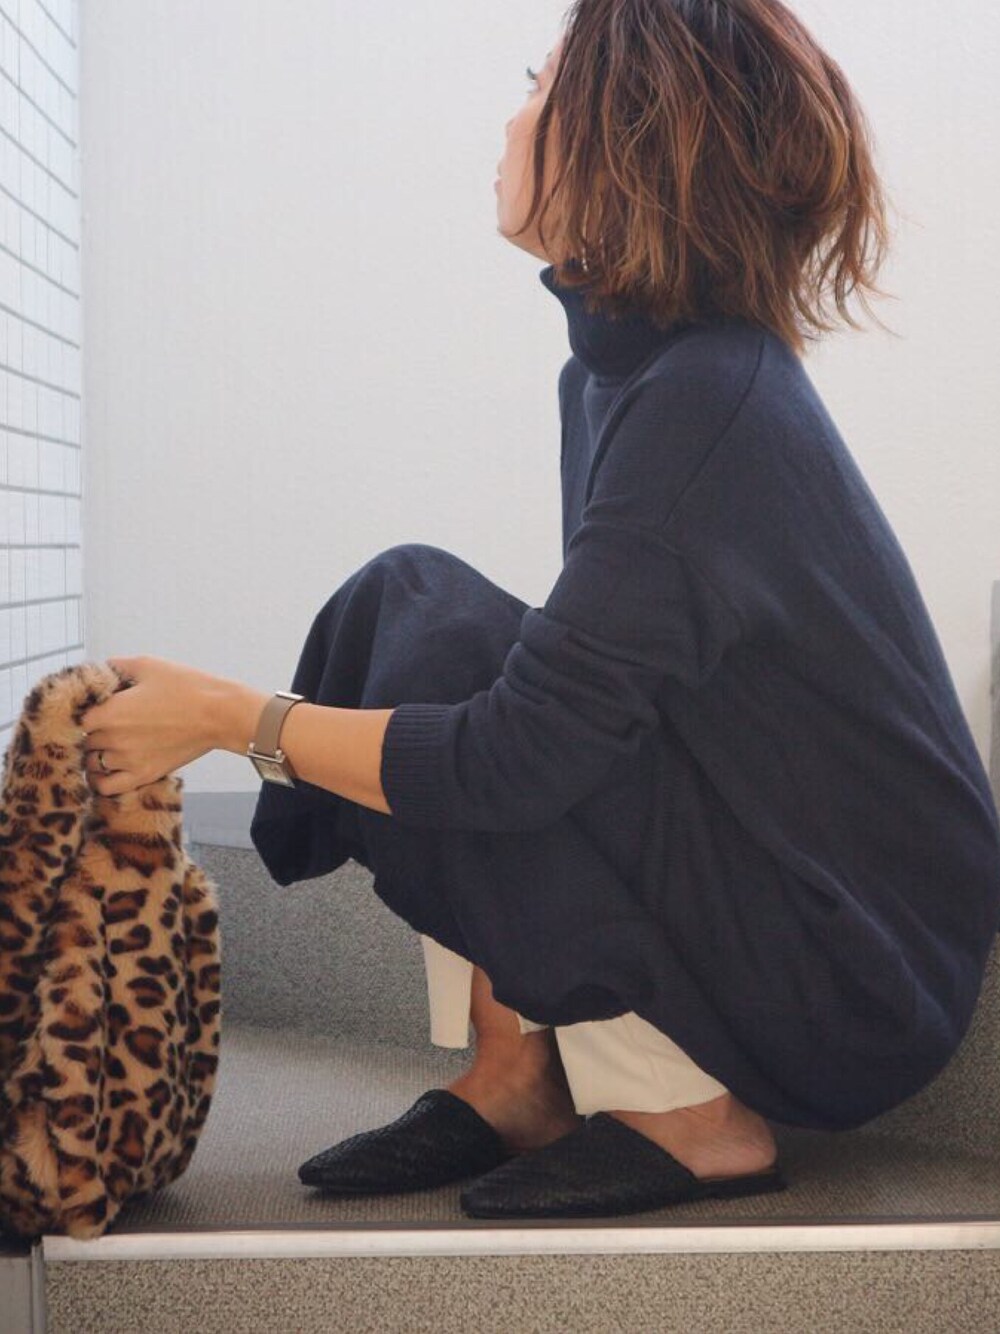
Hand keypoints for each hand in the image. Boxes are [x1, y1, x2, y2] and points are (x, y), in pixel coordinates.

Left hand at [80, 654, 225, 795]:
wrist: (219, 714)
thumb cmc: (186, 687)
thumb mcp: (148, 665)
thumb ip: (116, 666)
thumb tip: (99, 669)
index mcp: (109, 711)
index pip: (75, 717)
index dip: (83, 711)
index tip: (94, 707)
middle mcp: (113, 739)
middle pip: (84, 739)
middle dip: (92, 730)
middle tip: (108, 722)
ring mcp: (127, 760)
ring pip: (91, 762)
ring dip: (96, 753)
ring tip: (111, 744)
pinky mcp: (143, 775)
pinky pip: (106, 786)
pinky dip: (100, 780)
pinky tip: (108, 769)